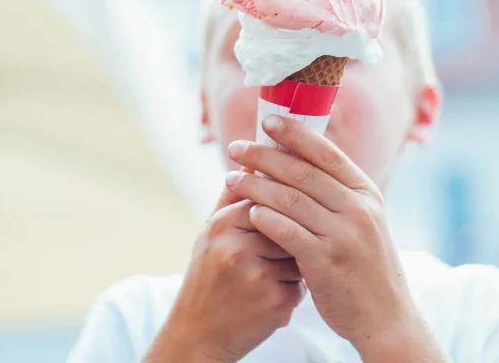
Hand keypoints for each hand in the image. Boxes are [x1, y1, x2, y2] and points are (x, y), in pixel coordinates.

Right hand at [143, 185, 305, 362]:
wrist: (196, 336)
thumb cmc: (206, 277)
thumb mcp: (211, 233)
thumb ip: (232, 197)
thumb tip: (252, 161)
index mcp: (223, 224)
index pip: (269, 197)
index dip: (280, 206)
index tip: (283, 212)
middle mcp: (238, 248)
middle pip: (289, 223)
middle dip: (291, 233)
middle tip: (281, 244)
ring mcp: (258, 277)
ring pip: (299, 252)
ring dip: (296, 261)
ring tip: (271, 274)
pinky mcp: (275, 303)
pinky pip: (301, 283)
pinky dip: (294, 288)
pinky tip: (272, 295)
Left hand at [225, 116, 446, 361]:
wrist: (386, 316)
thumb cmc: (364, 263)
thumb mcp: (362, 220)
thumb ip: (335, 192)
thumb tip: (297, 158)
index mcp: (365, 191)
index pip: (326, 152)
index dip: (295, 133)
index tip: (267, 122)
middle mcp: (357, 207)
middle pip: (302, 171)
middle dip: (264, 155)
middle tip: (235, 148)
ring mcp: (344, 234)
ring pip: (290, 198)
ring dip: (255, 185)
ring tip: (231, 178)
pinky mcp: (326, 262)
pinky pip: (287, 232)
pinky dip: (265, 218)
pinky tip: (248, 211)